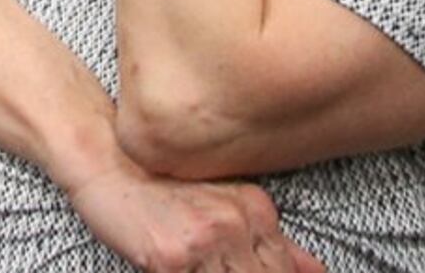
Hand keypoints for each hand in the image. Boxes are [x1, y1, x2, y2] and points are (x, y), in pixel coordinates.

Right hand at [63, 156, 316, 272]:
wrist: (109, 162)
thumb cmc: (165, 187)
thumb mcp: (228, 202)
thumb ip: (274, 241)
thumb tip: (315, 270)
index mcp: (256, 212)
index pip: (285, 271)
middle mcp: (236, 224)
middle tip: (226, 269)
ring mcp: (205, 242)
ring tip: (206, 267)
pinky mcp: (171, 259)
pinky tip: (188, 272)